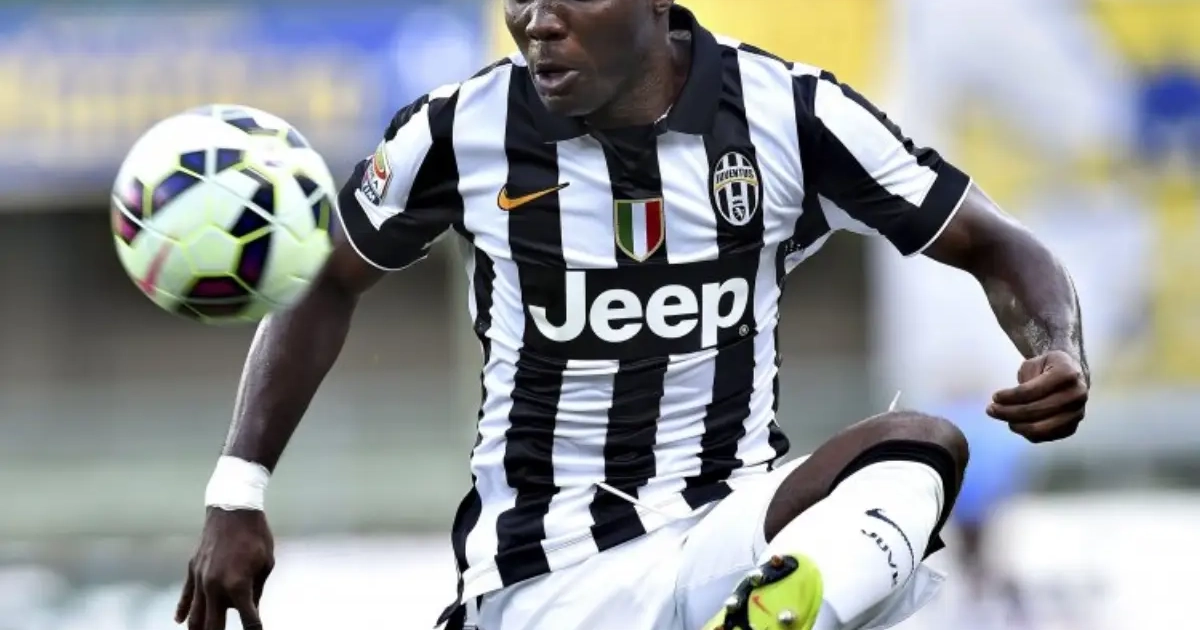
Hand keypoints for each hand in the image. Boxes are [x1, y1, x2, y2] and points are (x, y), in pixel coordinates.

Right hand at [176, 508, 274, 629]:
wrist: (232, 508)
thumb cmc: (256, 535)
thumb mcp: (266, 563)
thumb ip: (256, 590)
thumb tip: (250, 608)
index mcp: (238, 585)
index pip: (248, 618)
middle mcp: (215, 586)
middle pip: (214, 625)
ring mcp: (201, 579)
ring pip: (196, 615)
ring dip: (199, 629)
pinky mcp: (193, 569)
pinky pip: (185, 595)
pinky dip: (182, 610)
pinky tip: (179, 621)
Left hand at [986, 350, 1087, 442]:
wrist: (1072, 375)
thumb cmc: (1049, 368)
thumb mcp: (1035, 362)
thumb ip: (1024, 379)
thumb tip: (1007, 401)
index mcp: (1067, 374)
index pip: (1032, 391)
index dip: (1010, 396)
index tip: (995, 397)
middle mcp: (1076, 395)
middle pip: (1035, 411)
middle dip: (1008, 412)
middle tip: (991, 409)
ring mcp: (1077, 413)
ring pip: (1040, 428)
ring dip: (1015, 425)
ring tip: (1002, 417)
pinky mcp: (1072, 427)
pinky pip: (1045, 437)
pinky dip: (1026, 433)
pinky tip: (1015, 423)